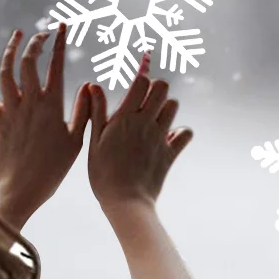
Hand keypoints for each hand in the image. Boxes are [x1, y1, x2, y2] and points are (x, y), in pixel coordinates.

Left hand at [0, 24, 90, 227]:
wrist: (20, 191)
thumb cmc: (53, 170)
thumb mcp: (76, 141)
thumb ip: (82, 111)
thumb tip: (87, 86)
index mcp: (52, 106)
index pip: (55, 66)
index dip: (58, 43)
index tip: (61, 28)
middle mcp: (29, 103)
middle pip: (29, 63)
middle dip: (35, 42)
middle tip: (42, 34)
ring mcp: (10, 110)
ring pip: (7, 72)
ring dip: (12, 50)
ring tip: (18, 35)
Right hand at [87, 54, 192, 210]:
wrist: (124, 201)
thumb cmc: (103, 172)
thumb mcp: (95, 140)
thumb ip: (97, 111)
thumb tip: (93, 85)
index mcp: (125, 117)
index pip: (142, 82)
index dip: (142, 77)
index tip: (138, 82)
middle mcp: (145, 122)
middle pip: (162, 88)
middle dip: (156, 88)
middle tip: (146, 101)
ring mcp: (160, 137)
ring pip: (173, 106)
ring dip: (166, 108)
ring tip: (155, 119)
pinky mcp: (170, 152)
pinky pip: (185, 133)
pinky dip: (180, 133)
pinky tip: (168, 138)